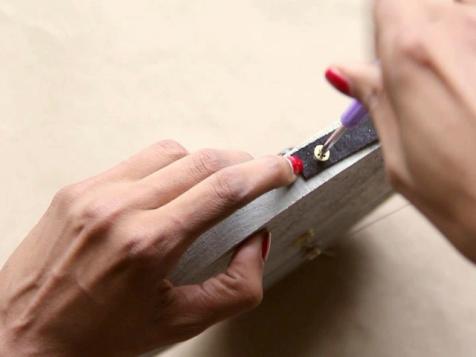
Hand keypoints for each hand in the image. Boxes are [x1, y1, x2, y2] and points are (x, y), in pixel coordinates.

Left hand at [0, 140, 295, 355]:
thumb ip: (236, 285)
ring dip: (203, 163)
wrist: (22, 338)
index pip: (223, 189)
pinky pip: (136, 162)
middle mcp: (118, 208)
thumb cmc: (97, 340)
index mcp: (148, 244)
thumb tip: (255, 241)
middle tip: (258, 172)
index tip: (282, 169)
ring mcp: (93, 193)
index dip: (263, 173)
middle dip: (241, 162)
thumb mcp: (181, 324)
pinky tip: (170, 190)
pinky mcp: (77, 189)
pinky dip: (166, 170)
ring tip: (214, 184)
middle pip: (201, 161)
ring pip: (170, 152)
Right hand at [325, 0, 475, 260]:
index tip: (382, 53)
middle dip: (415, 29)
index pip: (385, 1)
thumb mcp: (398, 155)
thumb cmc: (471, 198)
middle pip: (424, 2)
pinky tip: (466, 88)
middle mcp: (462, 28)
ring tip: (453, 83)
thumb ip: (373, 99)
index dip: (381, 25)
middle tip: (414, 72)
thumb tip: (347, 74)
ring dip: (450, 37)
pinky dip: (467, 53)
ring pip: (458, 12)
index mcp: (414, 53)